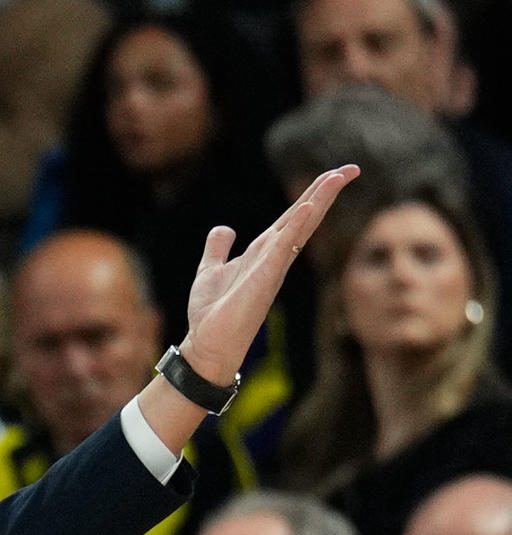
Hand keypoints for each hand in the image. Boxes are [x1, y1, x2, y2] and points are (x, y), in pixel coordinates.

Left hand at [178, 165, 357, 381]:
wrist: (206, 343)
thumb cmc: (212, 313)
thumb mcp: (211, 270)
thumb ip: (218, 249)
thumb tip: (224, 229)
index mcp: (263, 252)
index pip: (293, 217)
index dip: (312, 195)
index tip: (334, 174)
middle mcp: (274, 256)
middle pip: (305, 217)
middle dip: (326, 192)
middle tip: (352, 168)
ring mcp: (272, 266)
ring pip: (301, 227)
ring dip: (318, 201)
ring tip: (337, 176)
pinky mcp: (265, 278)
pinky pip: (283, 247)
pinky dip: (295, 227)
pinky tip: (308, 208)